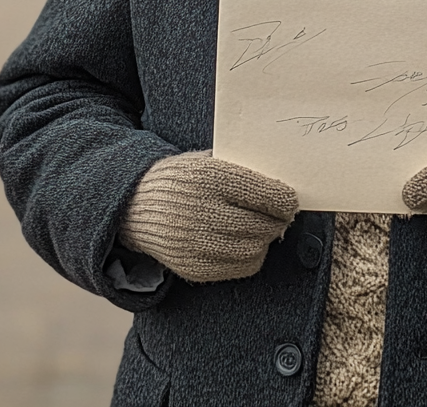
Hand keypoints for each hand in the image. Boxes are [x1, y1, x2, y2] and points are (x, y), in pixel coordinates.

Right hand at [120, 151, 297, 281]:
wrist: (135, 206)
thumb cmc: (182, 178)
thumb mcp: (207, 160)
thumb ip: (240, 170)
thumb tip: (283, 184)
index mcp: (209, 177)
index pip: (264, 194)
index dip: (285, 200)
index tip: (291, 200)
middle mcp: (201, 211)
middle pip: (261, 225)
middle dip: (278, 222)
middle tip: (282, 216)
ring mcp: (195, 242)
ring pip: (253, 249)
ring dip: (265, 240)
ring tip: (262, 228)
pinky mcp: (192, 266)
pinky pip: (239, 267)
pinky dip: (250, 257)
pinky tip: (246, 243)